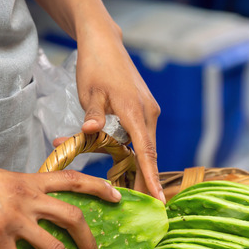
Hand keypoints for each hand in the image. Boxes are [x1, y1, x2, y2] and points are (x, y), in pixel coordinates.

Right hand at [0, 149, 120, 248]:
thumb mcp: (0, 179)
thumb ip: (20, 192)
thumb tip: (31, 209)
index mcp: (30, 180)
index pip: (74, 179)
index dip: (100, 188)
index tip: (118, 197)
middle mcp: (28, 197)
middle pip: (75, 218)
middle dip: (90, 243)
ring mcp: (14, 217)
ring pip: (54, 248)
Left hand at [75, 24, 164, 201]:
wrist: (104, 43)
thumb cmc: (96, 66)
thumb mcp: (89, 91)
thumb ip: (92, 114)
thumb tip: (90, 130)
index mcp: (136, 111)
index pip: (146, 152)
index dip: (150, 177)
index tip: (159, 200)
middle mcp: (148, 113)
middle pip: (148, 154)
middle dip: (144, 179)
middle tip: (141, 205)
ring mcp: (148, 111)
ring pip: (143, 146)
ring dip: (135, 166)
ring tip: (128, 189)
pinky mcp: (143, 110)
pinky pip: (139, 136)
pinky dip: (131, 152)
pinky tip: (120, 163)